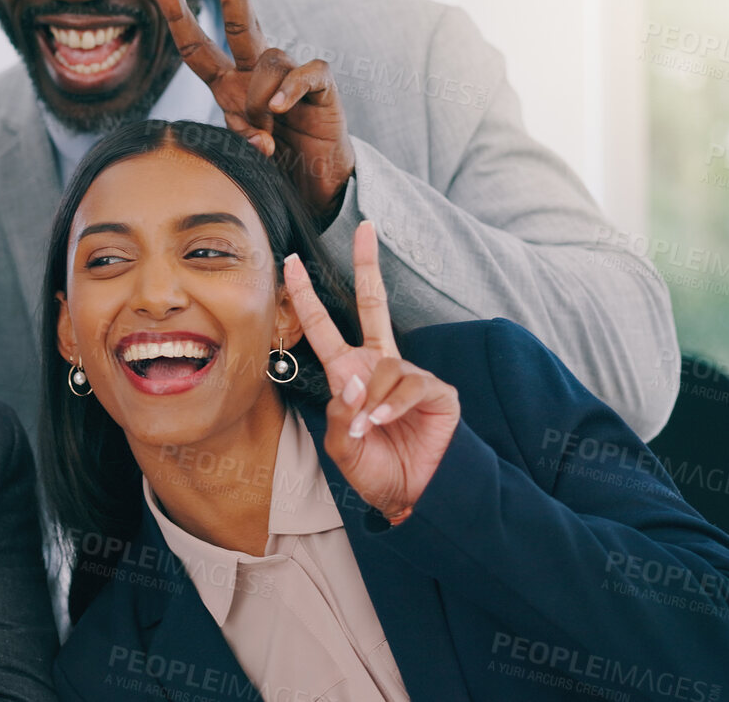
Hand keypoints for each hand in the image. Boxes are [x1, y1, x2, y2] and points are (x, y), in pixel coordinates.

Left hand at [159, 0, 354, 221]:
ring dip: (258, 98)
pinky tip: (280, 110)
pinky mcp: (319, 85)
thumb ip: (243, 140)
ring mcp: (288, 74)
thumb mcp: (244, 154)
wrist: (316, 186)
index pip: (196, 46)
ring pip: (267, 58)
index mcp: (228, 84)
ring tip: (267, 132)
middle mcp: (255, 71)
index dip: (179, 16)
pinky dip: (289, 89)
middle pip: (239, 19)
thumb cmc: (274, 165)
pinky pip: (302, 71)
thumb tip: (259, 138)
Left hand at [283, 221, 458, 524]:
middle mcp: (379, 366)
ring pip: (382, 368)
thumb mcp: (341, 444)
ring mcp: (410, 376)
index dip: (307, 295)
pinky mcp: (437, 391)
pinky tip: (382, 425)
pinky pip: (408, 387)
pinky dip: (390, 407)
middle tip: (366, 229)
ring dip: (368, 402)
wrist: (413, 498)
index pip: (325, 327)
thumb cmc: (375, 470)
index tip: (291, 262)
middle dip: (369, 266)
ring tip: (366, 430)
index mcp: (349, 374)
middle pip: (374, 306)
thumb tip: (352, 381)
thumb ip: (338, 412)